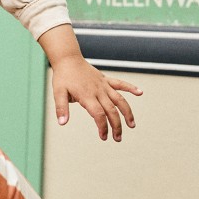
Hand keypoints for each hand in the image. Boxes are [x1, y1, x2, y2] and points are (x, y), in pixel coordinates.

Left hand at [39, 24, 141, 141]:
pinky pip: (120, 84)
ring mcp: (104, 85)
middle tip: (118, 139)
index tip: (103, 137)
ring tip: (132, 125)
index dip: (103, 127)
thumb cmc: (62, 77)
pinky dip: (130, 87)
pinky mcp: (106, 80)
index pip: (99, 114)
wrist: (68, 59)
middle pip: (111, 110)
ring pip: (120, 100)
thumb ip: (61, 108)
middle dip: (116, 126)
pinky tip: (140, 93)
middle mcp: (98, 91)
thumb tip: (62, 123)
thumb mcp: (57, 93)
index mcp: (87, 96)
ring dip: (127, 112)